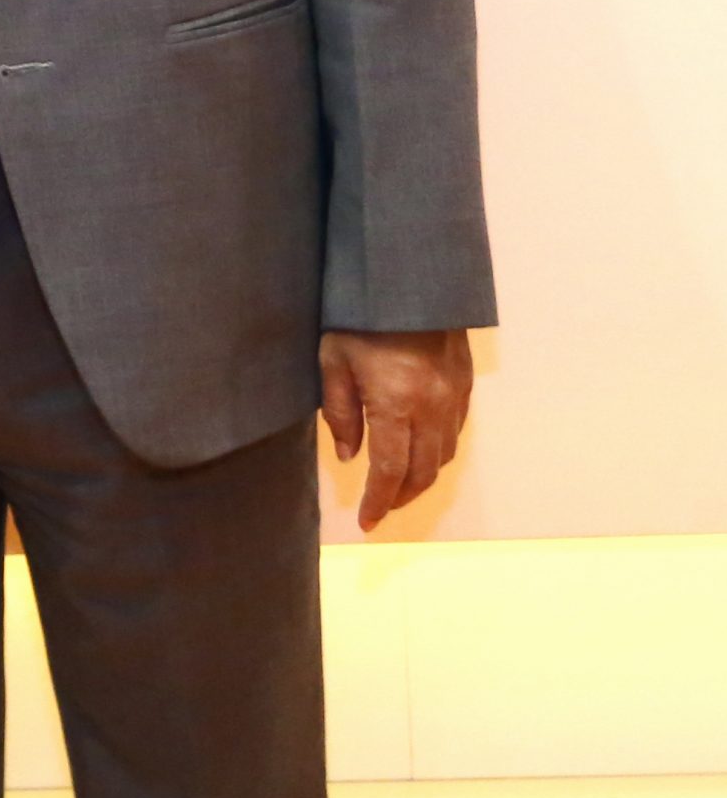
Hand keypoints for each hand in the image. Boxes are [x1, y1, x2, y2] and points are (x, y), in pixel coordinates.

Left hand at [319, 329, 473, 529]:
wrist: (408, 276)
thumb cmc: (359, 315)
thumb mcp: (333, 358)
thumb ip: (339, 410)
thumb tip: (347, 455)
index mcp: (395, 403)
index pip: (390, 470)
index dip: (379, 501)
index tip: (367, 521)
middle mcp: (431, 407)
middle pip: (422, 472)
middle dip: (401, 497)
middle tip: (382, 508)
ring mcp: (453, 396)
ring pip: (444, 456)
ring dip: (423, 478)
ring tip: (399, 486)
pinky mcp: (464, 383)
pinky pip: (456, 432)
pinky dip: (439, 452)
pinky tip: (422, 451)